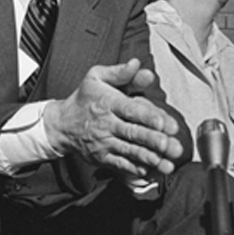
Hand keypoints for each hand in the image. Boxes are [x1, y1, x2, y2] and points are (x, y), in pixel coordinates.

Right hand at [43, 58, 184, 177]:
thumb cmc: (84, 99)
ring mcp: (104, 142)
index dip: (148, 116)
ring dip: (150, 157)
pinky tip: (149, 171)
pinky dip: (134, 169)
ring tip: (167, 164)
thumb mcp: (96, 77)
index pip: (130, 109)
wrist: (62, 124)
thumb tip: (137, 64)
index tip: (163, 123)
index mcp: (108, 102)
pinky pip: (119, 164)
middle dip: (153, 140)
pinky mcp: (102, 157)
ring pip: (129, 151)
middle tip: (171, 145)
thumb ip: (120, 72)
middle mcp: (106, 124)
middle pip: (133, 132)